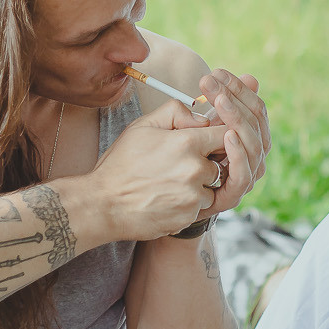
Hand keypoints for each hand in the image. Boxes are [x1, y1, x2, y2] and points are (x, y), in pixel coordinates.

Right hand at [90, 106, 224, 240]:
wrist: (103, 204)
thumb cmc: (120, 164)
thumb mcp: (142, 126)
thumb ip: (175, 112)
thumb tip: (201, 118)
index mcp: (186, 142)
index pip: (225, 134)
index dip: (219, 136)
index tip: (208, 140)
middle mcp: (194, 169)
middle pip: (222, 162)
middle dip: (208, 161)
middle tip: (182, 163)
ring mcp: (193, 196)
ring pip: (213, 186)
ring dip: (201, 184)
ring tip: (171, 182)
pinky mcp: (189, 217)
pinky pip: (202, 206)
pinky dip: (190, 202)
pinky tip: (167, 197)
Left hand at [182, 69, 267, 216]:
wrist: (148, 193)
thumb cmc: (169, 154)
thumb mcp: (192, 122)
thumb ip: (218, 101)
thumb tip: (251, 78)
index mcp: (244, 136)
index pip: (253, 107)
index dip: (237, 89)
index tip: (216, 73)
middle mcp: (249, 156)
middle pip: (257, 123)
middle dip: (236, 98)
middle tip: (211, 83)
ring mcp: (244, 176)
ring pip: (256, 146)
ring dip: (238, 120)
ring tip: (221, 101)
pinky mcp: (232, 195)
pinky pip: (243, 174)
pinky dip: (239, 154)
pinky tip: (228, 135)